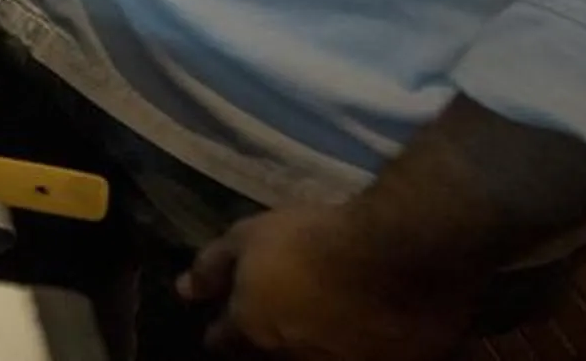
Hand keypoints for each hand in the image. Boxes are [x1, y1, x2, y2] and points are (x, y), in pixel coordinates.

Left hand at [179, 206, 480, 360]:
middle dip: (265, 343)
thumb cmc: (313, 241)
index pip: (220, 342)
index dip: (223, 326)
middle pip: (265, 359)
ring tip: (326, 319)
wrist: (399, 258)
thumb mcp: (249, 236)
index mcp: (252, 332)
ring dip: (313, 346)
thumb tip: (185, 290)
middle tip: (280, 315)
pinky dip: (356, 347)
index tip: (231, 312)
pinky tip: (365, 328)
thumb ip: (213, 265)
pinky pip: (359, 358)